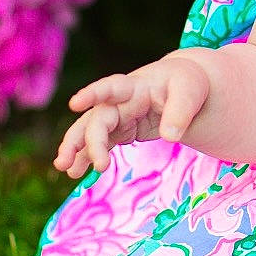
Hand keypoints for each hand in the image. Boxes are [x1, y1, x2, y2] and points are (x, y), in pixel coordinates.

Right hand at [53, 54, 211, 177]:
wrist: (183, 86)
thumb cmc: (187, 83)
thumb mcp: (190, 91)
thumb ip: (180, 112)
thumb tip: (171, 136)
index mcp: (136, 86)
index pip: (112, 87)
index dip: (93, 94)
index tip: (74, 103)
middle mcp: (120, 100)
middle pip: (99, 118)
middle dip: (92, 140)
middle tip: (99, 164)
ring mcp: (118, 115)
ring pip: (91, 130)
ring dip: (76, 148)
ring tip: (64, 168)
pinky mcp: (121, 129)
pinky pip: (101, 143)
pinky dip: (87, 156)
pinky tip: (76, 171)